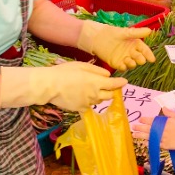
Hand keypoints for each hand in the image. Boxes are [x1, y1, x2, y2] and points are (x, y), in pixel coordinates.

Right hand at [0, 62, 125, 111]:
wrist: (49, 86)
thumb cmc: (64, 72)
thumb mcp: (81, 66)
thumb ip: (97, 71)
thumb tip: (108, 75)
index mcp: (96, 82)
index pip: (114, 85)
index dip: (121, 83)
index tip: (124, 82)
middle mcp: (95, 94)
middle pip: (110, 96)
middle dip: (111, 91)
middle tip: (107, 86)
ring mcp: (88, 103)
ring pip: (99, 101)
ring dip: (99, 96)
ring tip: (89, 89)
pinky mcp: (80, 109)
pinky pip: (88, 106)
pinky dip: (87, 101)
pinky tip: (80, 95)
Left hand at [77, 20, 155, 70]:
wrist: (98, 37)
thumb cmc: (112, 33)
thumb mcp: (125, 32)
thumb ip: (137, 33)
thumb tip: (150, 30)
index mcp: (135, 44)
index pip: (144, 50)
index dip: (148, 54)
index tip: (152, 59)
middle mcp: (131, 52)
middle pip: (139, 58)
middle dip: (140, 59)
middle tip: (140, 59)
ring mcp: (124, 58)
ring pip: (132, 64)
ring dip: (132, 64)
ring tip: (129, 60)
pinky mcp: (116, 63)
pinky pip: (122, 67)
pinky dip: (123, 67)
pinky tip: (122, 65)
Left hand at [134, 108, 174, 150]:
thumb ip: (169, 113)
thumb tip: (163, 107)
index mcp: (164, 122)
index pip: (152, 120)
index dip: (145, 119)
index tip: (140, 119)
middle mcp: (161, 130)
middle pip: (148, 128)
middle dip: (139, 127)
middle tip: (133, 127)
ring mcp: (162, 138)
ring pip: (149, 136)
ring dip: (140, 136)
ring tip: (134, 135)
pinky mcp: (164, 145)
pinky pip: (154, 144)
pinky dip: (149, 143)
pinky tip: (144, 142)